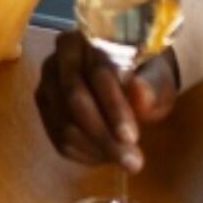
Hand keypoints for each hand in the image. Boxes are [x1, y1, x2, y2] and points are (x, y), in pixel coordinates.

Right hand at [35, 31, 177, 171]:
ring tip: (126, 160)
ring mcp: (46, 86)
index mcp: (85, 40)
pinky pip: (59, 140)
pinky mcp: (45, 112)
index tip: (132, 137)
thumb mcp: (157, 78)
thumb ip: (152, 84)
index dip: (114, 106)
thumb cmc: (144, 75)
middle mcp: (57, 60)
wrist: (131, 81)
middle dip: (104, 135)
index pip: (96, 73)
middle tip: (133, 162)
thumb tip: (140, 93)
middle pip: (74, 100)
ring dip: (97, 149)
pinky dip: (85, 154)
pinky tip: (107, 157)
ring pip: (65, 125)